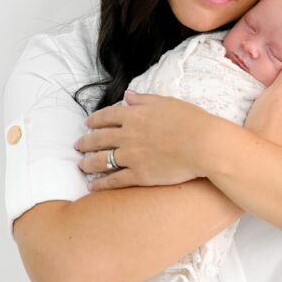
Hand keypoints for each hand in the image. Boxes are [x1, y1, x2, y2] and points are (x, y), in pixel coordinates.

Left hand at [74, 91, 219, 190]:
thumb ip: (144, 100)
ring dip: (88, 162)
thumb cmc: (191, 120)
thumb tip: (128, 95)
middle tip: (78, 145)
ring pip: (101, 160)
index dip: (94, 120)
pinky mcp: (139, 175)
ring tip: (81, 165)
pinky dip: (101, 183)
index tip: (87, 123)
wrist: (204, 144)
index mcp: (134, 115)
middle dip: (85, 142)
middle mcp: (128, 135)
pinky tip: (92, 186)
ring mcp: (131, 156)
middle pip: (99, 138)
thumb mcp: (166, 102)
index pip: (107, 116)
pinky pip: (114, 180)